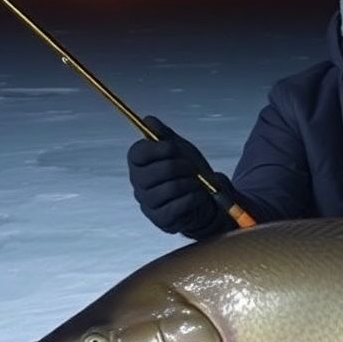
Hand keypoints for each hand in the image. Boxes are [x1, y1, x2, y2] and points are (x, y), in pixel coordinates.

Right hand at [127, 116, 225, 235]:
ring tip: (196, 182)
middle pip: (158, 171)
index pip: (138, 153)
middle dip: (181, 166)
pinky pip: (179, 205)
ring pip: (171, 188)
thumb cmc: (188, 172)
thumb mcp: (179, 149)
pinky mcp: (160, 220)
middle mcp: (138, 185)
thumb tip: (149, 120)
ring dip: (191, 183)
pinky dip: (194, 198)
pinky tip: (198, 196)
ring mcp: (148, 204)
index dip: (158, 148)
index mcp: (138, 165)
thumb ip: (164, 134)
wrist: (204, 198)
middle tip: (191, 167)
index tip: (174, 147)